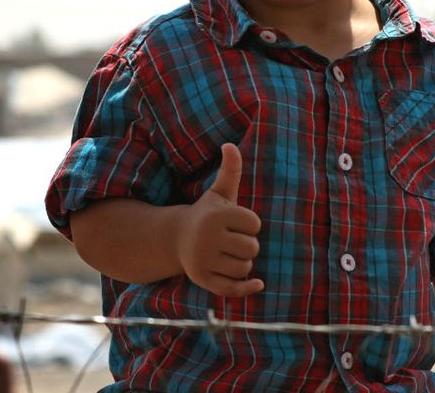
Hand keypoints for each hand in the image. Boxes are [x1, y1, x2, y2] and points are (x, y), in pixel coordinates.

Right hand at [176, 142, 263, 296]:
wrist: (176, 239)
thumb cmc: (207, 214)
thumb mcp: (219, 193)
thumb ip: (230, 170)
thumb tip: (230, 145)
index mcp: (216, 216)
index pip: (255, 224)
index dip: (250, 224)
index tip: (236, 222)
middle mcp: (207, 238)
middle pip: (252, 248)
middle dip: (247, 245)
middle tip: (232, 240)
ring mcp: (203, 260)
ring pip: (244, 267)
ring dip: (242, 263)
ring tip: (228, 254)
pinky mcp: (202, 280)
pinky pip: (233, 288)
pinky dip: (247, 288)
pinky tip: (258, 284)